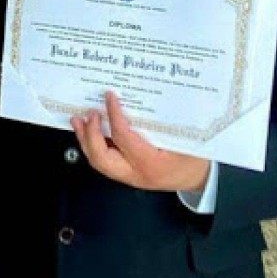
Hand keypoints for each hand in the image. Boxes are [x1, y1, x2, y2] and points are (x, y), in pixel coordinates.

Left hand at [71, 91, 211, 191]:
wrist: (198, 181)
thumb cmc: (194, 160)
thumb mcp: (186, 139)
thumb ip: (166, 121)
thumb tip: (145, 96)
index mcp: (150, 163)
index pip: (123, 137)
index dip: (113, 115)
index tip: (109, 97)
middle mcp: (135, 173)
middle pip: (101, 158)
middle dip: (90, 134)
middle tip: (88, 114)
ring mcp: (129, 177)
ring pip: (99, 162)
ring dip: (86, 141)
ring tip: (78, 122)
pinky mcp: (127, 175)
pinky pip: (105, 162)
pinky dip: (94, 146)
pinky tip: (90, 133)